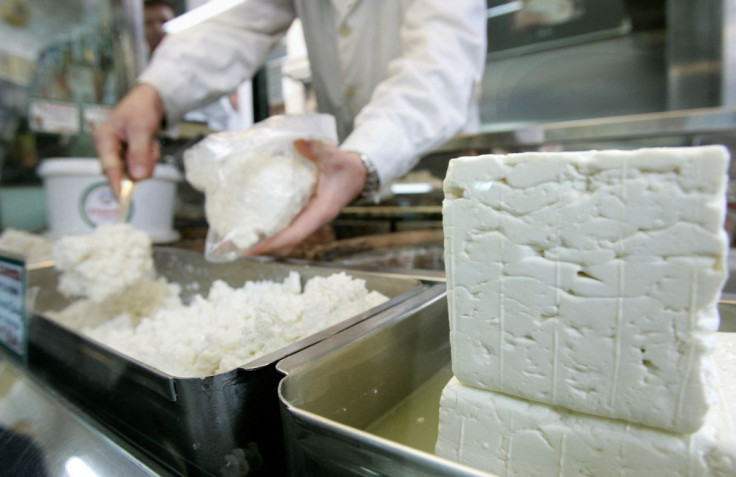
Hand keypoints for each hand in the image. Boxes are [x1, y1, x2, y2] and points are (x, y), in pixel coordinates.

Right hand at [93, 83, 164, 196]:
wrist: (150, 99)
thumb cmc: (141, 109)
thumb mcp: (142, 129)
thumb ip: (139, 153)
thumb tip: (137, 177)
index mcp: (104, 139)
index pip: (109, 168)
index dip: (116, 184)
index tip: (122, 199)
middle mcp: (108, 148)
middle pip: (125, 172)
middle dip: (142, 163)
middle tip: (150, 147)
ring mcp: (120, 153)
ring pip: (137, 170)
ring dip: (148, 159)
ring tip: (150, 141)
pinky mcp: (130, 155)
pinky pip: (142, 165)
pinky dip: (150, 157)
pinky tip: (150, 143)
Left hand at [244, 139, 367, 256]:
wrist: (358, 174)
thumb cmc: (347, 168)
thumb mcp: (335, 157)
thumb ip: (318, 149)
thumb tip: (299, 141)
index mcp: (321, 212)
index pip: (295, 234)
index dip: (273, 243)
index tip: (252, 248)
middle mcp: (313, 220)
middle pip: (287, 244)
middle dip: (264, 249)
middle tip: (238, 248)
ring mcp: (308, 219)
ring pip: (286, 239)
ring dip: (266, 242)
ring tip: (241, 241)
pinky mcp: (304, 215)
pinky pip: (286, 229)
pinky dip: (271, 231)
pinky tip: (255, 224)